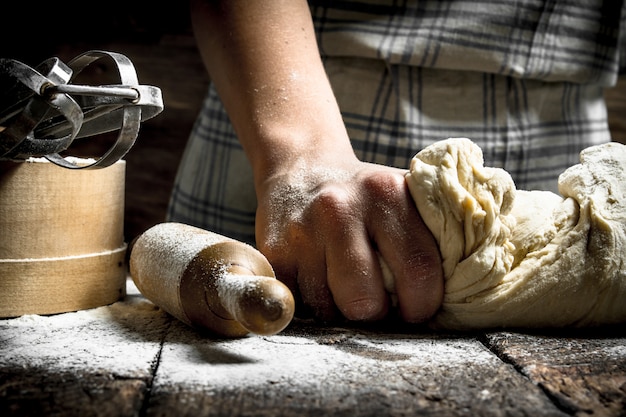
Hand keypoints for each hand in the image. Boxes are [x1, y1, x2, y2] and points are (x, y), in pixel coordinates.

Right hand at [254, 155, 443, 322]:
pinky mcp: (275, 250)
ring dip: (340, 308)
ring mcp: (303, 230)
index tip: (416, 308)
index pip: (420, 272)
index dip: (422, 306)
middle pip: (365, 302)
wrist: (302, 168)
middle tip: (376, 300)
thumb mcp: (403, 196)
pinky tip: (318, 277)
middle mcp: (341, 208)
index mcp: (388, 193)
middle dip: (375, 314)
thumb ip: (435, 232)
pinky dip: (312, 302)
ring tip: (343, 280)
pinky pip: (300, 304)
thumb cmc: (364, 196)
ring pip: (329, 309)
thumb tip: (467, 288)